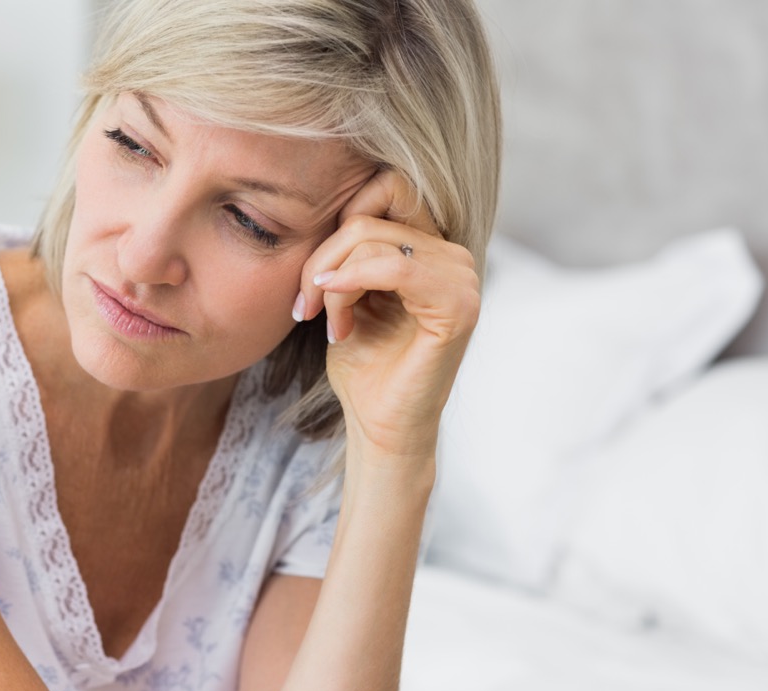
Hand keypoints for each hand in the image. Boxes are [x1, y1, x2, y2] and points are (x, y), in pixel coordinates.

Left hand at [296, 170, 480, 458]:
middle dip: (321, 260)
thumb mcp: (347, 294)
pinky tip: (333, 312)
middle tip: (305, 308)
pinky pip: (394, 266)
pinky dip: (351, 283)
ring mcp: (462, 278)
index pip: (385, 189)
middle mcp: (453, 256)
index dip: (337, 223)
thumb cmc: (363, 365)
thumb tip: (327, 208)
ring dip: (332, 281)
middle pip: (368, 217)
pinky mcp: (458, 306)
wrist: (380, 424)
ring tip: (325, 322)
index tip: (311, 277)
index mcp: (429, 248)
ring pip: (372, 240)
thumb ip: (349, 251)